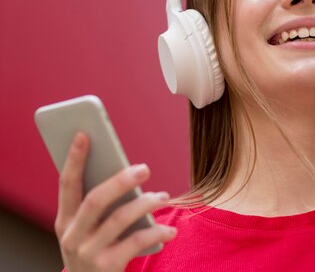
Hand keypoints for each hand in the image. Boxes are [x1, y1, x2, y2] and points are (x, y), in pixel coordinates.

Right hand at [55, 133, 176, 271]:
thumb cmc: (98, 249)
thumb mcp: (90, 229)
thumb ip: (101, 205)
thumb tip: (129, 171)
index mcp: (65, 220)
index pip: (67, 184)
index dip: (74, 159)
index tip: (84, 134)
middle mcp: (71, 236)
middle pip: (95, 200)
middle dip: (120, 180)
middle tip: (145, 168)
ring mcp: (87, 253)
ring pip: (118, 219)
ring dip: (145, 204)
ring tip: (164, 197)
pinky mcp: (106, 267)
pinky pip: (135, 243)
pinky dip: (156, 232)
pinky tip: (171, 229)